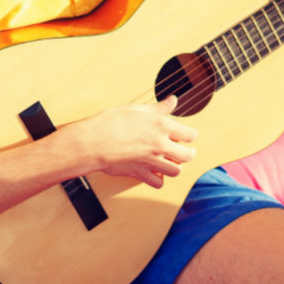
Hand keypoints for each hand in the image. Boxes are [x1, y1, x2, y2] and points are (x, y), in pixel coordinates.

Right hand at [67, 97, 197, 187]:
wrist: (93, 141)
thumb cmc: (111, 122)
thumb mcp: (137, 109)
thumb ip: (159, 108)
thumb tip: (173, 100)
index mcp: (161, 126)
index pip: (190, 134)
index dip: (190, 134)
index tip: (186, 135)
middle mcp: (160, 145)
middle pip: (188, 155)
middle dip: (189, 153)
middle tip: (185, 151)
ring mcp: (151, 161)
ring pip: (176, 171)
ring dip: (175, 166)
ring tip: (169, 161)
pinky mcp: (141, 174)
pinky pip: (158, 182)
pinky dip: (159, 179)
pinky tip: (154, 171)